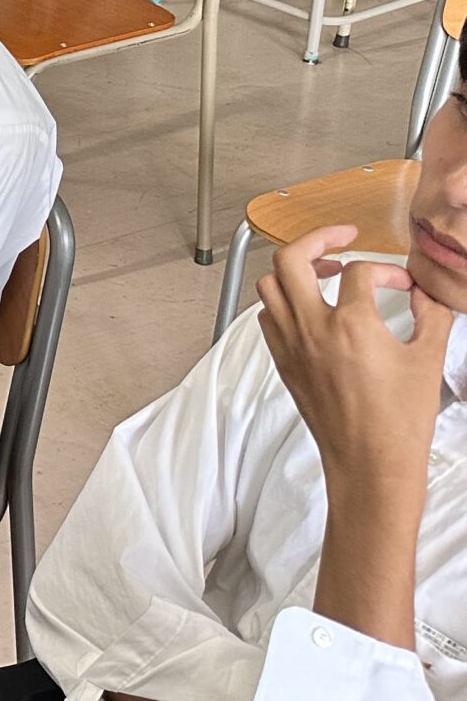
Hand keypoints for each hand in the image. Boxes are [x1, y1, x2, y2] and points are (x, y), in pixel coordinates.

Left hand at [256, 225, 449, 499]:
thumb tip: (426, 293)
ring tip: (322, 270)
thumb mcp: (428, 360)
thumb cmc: (399, 422)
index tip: (402, 284)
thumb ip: (432, 315)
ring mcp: (291, 345)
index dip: (388, 270)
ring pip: (269, 286)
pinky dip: (283, 301)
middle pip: (290, 259)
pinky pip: (268, 317)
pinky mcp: (282, 362)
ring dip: (292, 270)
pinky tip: (310, 307)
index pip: (361, 270)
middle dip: (316, 239)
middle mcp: (312, 329)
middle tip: (341, 237)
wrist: (370, 463)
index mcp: (352, 325)